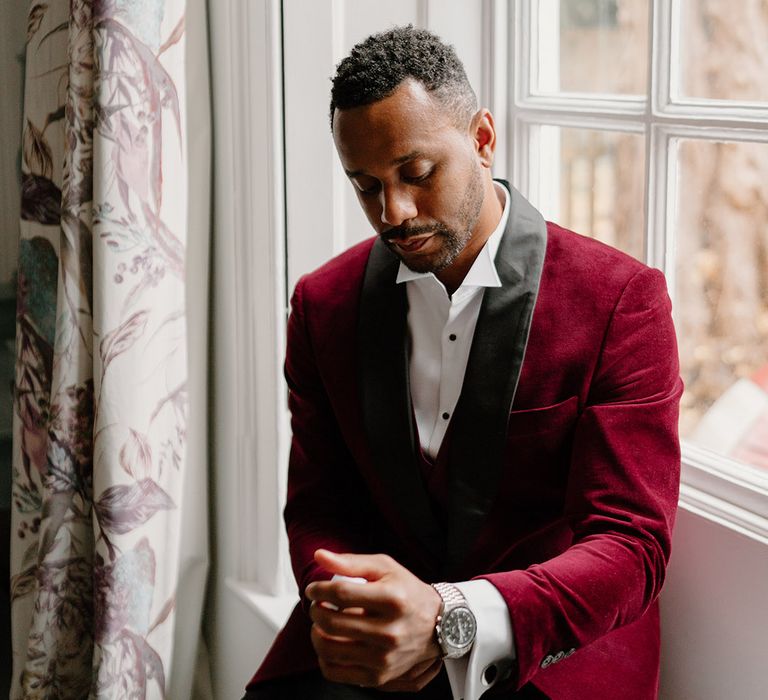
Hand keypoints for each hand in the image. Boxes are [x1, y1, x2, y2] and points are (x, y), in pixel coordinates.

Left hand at [305, 549, 442, 690]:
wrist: (439, 624)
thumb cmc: (407, 591)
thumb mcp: (384, 567)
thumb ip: (350, 562)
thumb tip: (319, 556)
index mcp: (392, 599)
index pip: (341, 594)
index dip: (319, 590)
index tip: (314, 589)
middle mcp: (390, 631)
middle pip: (332, 622)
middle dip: (315, 611)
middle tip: (316, 605)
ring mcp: (384, 657)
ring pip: (329, 649)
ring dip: (316, 633)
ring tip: (320, 623)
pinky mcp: (379, 676)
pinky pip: (336, 671)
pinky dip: (323, 657)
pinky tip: (330, 643)